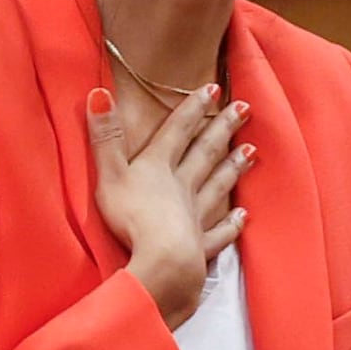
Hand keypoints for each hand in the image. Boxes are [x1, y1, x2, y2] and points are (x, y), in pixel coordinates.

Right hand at [94, 85, 249, 324]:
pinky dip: (232, 224)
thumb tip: (99, 92)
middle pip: (205, 152)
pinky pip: (220, 232)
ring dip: (233, 168)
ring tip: (251, 152)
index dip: (193, 109)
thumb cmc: (131, 219)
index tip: (213, 88)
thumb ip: (105, 137)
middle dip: (223, 129)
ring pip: (218, 186)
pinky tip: (244, 216)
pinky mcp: (201, 246)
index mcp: (158, 167)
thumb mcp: (109, 175)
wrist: (162, 261)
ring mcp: (195, 216)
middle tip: (246, 109)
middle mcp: (182, 186)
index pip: (178, 131)